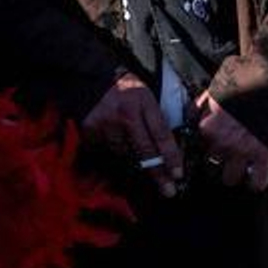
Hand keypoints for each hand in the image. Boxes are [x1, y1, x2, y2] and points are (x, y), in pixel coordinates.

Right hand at [81, 70, 183, 197]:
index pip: (161, 134)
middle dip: (158, 173)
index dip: (171, 156)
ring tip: (144, 172)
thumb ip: (156, 115)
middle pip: (145, 151)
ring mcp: (107, 125)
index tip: (178, 174)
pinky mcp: (91, 133)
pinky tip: (120, 155)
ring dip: (135, 165)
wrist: (89, 77)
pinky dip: (116, 156)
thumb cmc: (123, 86)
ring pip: (126, 155)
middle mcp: (125, 115)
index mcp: (143, 101)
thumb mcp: (146, 93)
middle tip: (168, 191)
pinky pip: (108, 152)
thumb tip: (171, 143)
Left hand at [194, 91, 267, 192]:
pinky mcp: (264, 155)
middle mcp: (223, 142)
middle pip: (212, 164)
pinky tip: (255, 175)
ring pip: (230, 178)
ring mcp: (243, 150)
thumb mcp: (215, 89)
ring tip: (240, 165)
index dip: (206, 142)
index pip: (198, 146)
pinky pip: (257, 182)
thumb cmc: (246, 79)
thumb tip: (192, 115)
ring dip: (234, 172)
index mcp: (209, 126)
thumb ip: (201, 106)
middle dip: (219, 158)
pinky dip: (256, 181)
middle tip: (227, 151)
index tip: (211, 142)